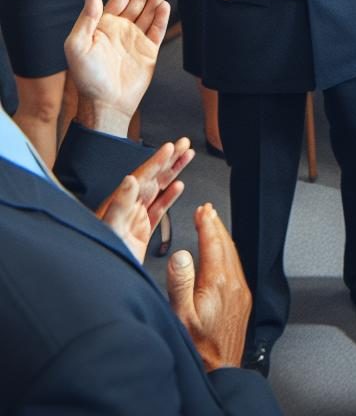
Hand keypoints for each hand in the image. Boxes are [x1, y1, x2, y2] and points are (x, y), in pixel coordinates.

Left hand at [65, 0, 172, 135]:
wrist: (105, 103)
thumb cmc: (86, 77)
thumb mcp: (77, 44)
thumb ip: (87, 17)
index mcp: (103, 25)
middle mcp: (121, 29)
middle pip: (139, 0)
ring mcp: (136, 39)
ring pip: (150, 11)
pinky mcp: (148, 51)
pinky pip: (157, 30)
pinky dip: (162, 17)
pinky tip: (166, 4)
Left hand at [96, 138, 193, 263]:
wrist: (99, 283)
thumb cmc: (99, 257)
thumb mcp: (110, 230)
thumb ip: (119, 205)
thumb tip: (129, 180)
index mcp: (120, 203)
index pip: (143, 175)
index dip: (158, 160)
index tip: (171, 147)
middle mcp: (128, 207)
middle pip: (153, 177)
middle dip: (170, 159)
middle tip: (184, 143)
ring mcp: (136, 218)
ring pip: (159, 189)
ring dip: (173, 172)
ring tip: (186, 156)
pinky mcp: (141, 232)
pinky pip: (159, 209)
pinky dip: (170, 196)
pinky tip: (178, 186)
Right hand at [167, 204, 251, 370]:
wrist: (220, 369)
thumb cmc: (198, 347)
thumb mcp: (180, 315)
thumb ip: (180, 283)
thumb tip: (181, 256)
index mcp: (218, 283)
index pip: (213, 244)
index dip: (207, 224)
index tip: (202, 211)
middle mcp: (233, 284)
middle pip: (226, 245)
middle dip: (216, 225)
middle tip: (207, 211)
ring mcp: (240, 291)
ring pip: (233, 255)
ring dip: (222, 237)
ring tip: (213, 226)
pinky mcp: (242, 299)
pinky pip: (237, 267)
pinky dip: (228, 252)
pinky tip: (222, 254)